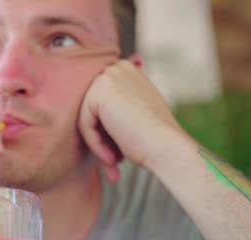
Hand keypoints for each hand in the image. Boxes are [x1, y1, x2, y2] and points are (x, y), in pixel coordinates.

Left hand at [78, 59, 186, 182]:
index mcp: (126, 70)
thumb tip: (95, 114)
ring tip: (115, 160)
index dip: (108, 131)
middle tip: (115, 160)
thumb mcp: (132, 114)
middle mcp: (116, 68)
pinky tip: (112, 157)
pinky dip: (96, 144)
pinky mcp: (97, 92)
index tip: (120, 151)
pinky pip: (84, 124)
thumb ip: (114, 107)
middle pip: (92, 110)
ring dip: (99, 143)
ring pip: (86, 118)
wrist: (166, 146)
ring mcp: (107, 78)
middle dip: (101, 137)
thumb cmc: (152, 138)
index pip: (100, 104)